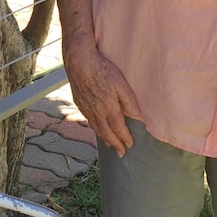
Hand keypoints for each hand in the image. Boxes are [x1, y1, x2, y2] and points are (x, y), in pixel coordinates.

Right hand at [63, 41, 142, 155]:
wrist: (79, 62)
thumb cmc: (102, 70)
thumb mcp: (121, 83)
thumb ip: (129, 101)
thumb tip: (138, 117)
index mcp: (108, 108)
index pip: (118, 128)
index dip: (124, 138)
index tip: (130, 145)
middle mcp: (96, 111)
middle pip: (106, 132)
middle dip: (115, 144)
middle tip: (121, 153)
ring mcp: (86, 108)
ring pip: (96, 128)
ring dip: (104, 138)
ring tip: (110, 145)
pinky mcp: (80, 103)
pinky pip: (88, 120)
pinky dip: (95, 128)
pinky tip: (97, 128)